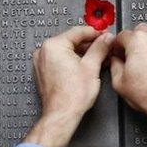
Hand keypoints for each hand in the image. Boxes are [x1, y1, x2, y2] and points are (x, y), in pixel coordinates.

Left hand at [25, 26, 114, 146]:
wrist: (62, 115)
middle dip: (90, 44)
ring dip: (83, 54)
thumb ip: (99, 48)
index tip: (105, 35)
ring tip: (99, 58)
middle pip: (72, 41)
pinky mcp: (44, 72)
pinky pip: (60, 61)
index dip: (95, 33)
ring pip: (67, 51)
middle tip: (105, 47)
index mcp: (53, 46)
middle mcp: (44, 52)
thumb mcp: (91, 67)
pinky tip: (86, 66)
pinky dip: (73, 61)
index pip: (78, 31)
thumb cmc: (72, 96)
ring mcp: (41, 63)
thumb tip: (105, 39)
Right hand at [110, 24, 146, 142]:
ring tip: (142, 63)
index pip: (121, 35)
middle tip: (128, 57)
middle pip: (138, 31)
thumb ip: (113, 64)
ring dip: (146, 45)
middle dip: (132, 42)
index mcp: (138, 40)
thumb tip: (115, 60)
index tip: (116, 52)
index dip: (116, 46)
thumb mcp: (118, 82)